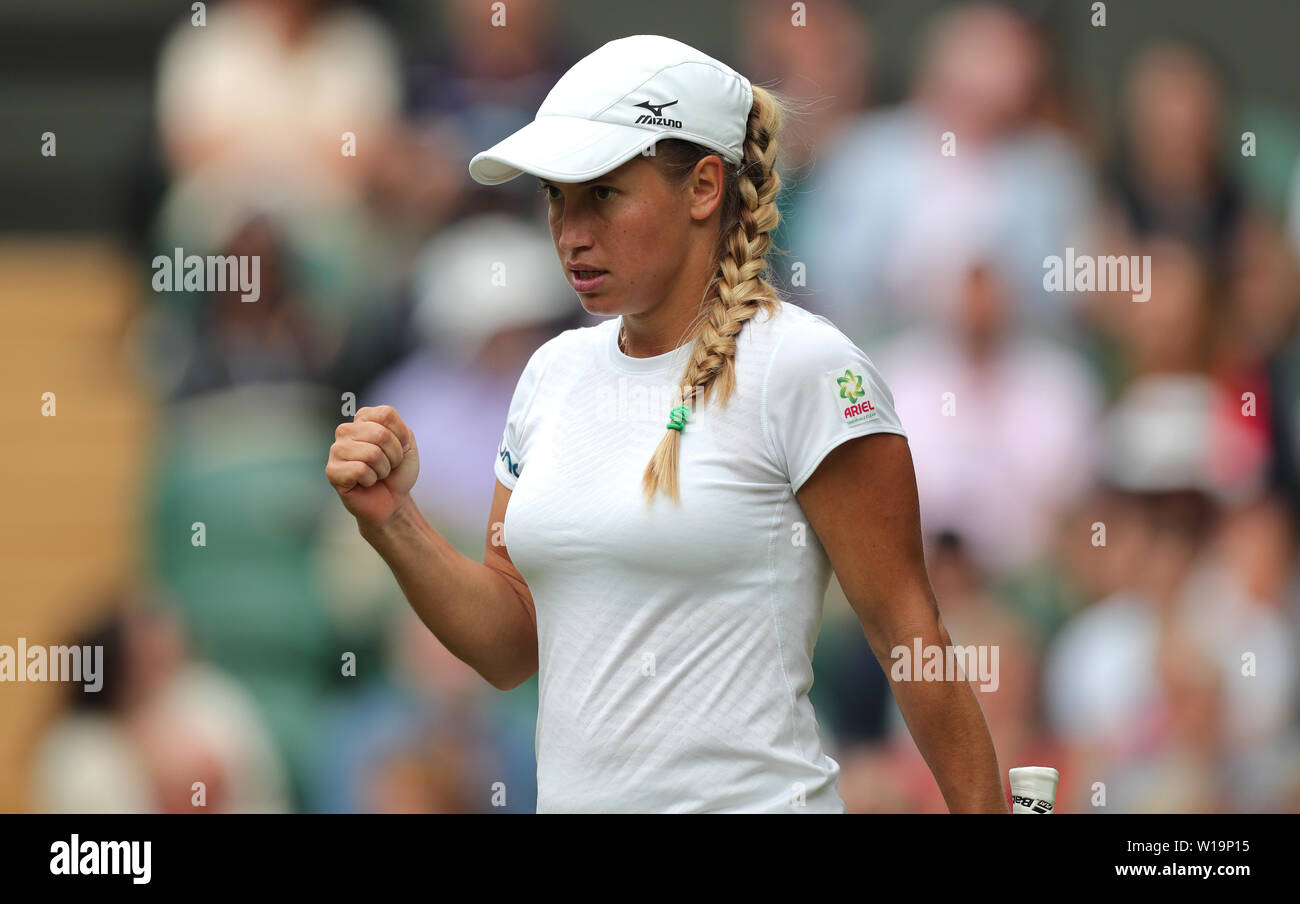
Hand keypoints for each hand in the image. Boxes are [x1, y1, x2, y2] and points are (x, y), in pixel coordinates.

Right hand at [325, 405, 418, 528]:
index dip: (401, 436)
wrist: (392, 500)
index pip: (386, 414)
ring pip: (372, 453)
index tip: (398, 448)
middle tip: (388, 465)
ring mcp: (336, 450)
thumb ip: (399, 428)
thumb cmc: (398, 471)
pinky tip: (365, 482)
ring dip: (383, 469)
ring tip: (377, 474)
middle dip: (394, 456)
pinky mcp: (332, 471)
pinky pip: (360, 470)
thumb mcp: (407, 444)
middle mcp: (346, 430)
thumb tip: (380, 432)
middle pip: (381, 434)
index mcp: (363, 418)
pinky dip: (371, 480)